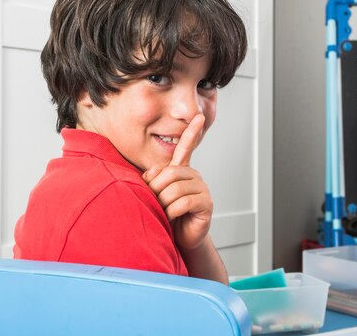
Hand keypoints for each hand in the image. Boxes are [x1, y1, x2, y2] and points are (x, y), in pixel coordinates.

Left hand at [142, 114, 212, 249]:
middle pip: (170, 173)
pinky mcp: (206, 204)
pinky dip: (172, 212)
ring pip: (174, 189)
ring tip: (164, 213)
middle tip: (155, 203)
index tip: (200, 117)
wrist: (179, 239)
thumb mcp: (154, 196)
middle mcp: (194, 176)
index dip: (192, 132)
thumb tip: (153, 172)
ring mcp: (202, 189)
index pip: (187, 147)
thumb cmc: (166, 217)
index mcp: (181, 171)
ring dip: (163, 204)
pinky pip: (182, 203)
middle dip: (156, 190)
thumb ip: (151, 180)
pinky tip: (172, 218)